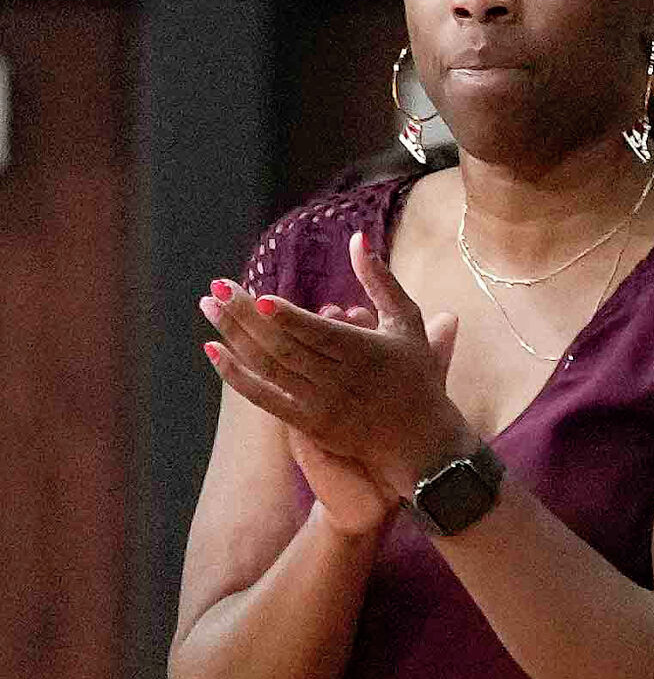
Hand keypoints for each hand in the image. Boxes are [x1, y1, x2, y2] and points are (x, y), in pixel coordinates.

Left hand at [199, 232, 465, 502]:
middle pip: (283, 347)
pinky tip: (212, 350)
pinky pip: (263, 397)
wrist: (419, 440)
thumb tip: (357, 238)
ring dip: (233, 337)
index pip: (318, 334)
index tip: (258, 298)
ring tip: (209, 306)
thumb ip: (380, 280)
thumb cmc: (417, 373)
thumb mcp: (407, 322)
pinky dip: (235, 375)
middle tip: (217, 286)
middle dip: (246, 317)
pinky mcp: (307, 424)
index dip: (287, 317)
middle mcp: (339, 381)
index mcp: (366, 353)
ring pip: (268, 368)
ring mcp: (320, 405)